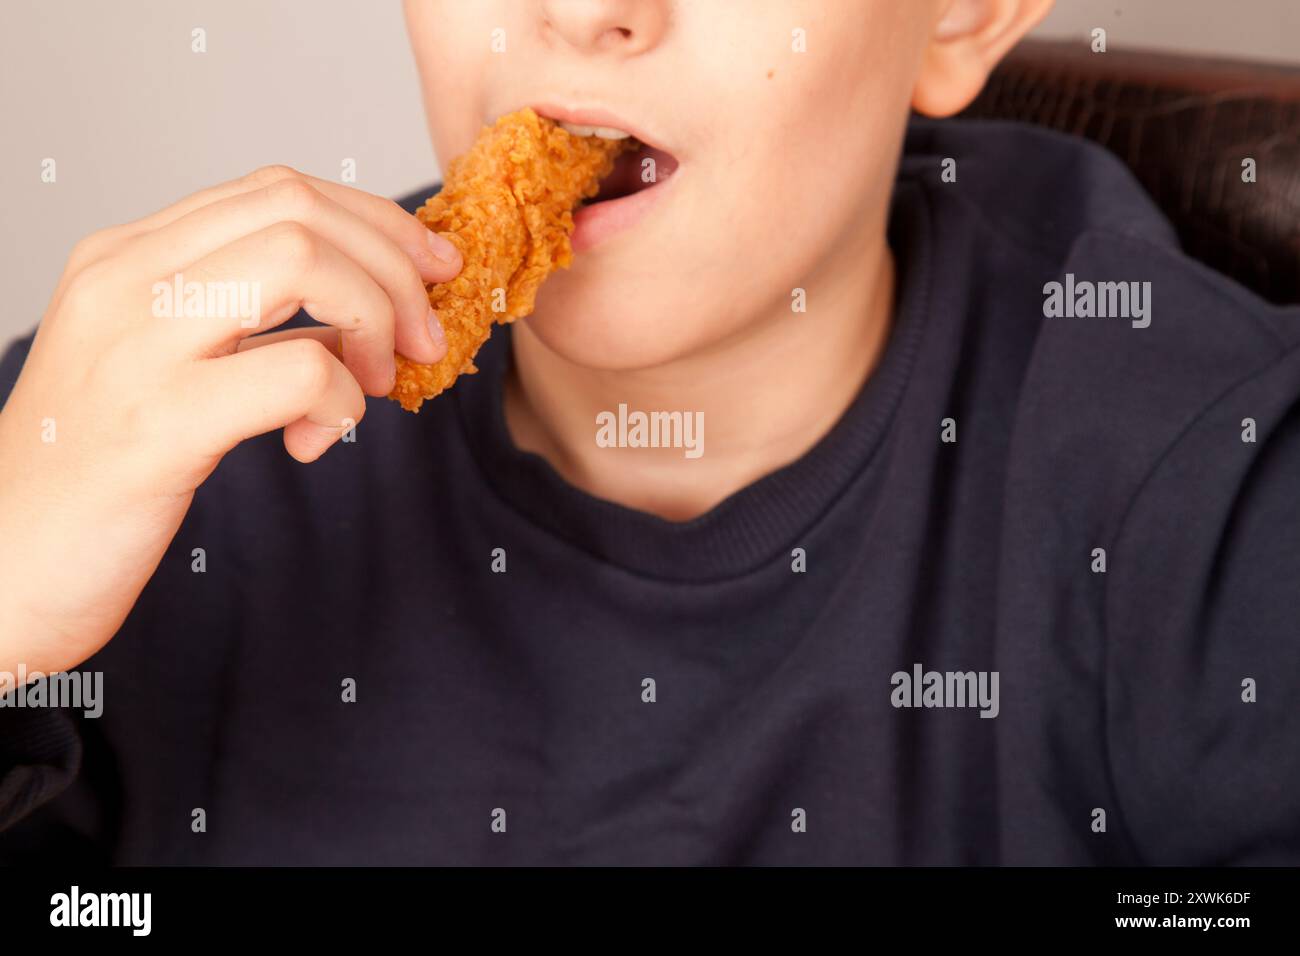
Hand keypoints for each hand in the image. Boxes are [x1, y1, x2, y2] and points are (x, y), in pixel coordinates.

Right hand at [0, 165, 459, 675]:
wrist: (0, 573)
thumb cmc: (96, 475)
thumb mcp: (169, 369)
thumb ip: (249, 326)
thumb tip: (362, 313)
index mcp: (127, 257)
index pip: (277, 190)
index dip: (375, 223)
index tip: (430, 269)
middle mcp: (123, 279)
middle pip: (299, 210)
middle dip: (393, 267)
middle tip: (423, 338)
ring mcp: (133, 346)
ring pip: (301, 263)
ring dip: (373, 319)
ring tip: (374, 385)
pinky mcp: (156, 425)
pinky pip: (294, 373)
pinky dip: (340, 402)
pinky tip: (315, 442)